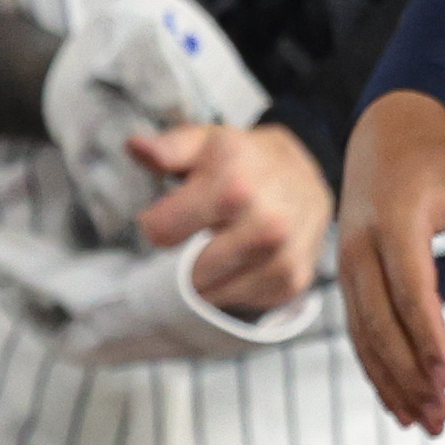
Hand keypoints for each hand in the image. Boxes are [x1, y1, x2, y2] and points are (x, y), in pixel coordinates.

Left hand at [130, 120, 330, 314]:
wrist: (309, 170)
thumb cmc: (245, 159)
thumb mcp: (207, 142)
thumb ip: (169, 147)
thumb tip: (135, 145)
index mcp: (235, 183)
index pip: (160, 231)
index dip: (159, 222)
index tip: (174, 212)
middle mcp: (266, 220)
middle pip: (187, 273)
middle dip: (184, 259)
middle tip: (200, 235)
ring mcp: (283, 252)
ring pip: (213, 294)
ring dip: (208, 279)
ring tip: (219, 250)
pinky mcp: (294, 277)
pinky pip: (242, 302)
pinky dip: (235, 289)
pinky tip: (242, 263)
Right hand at [339, 91, 444, 434]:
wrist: (386, 128)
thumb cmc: (442, 150)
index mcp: (396, 221)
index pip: (411, 290)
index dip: (428, 337)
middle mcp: (362, 249)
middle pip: (381, 324)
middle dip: (409, 375)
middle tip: (441, 415)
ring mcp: (348, 266)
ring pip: (364, 336)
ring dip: (391, 382)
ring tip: (424, 421)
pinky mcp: (348, 278)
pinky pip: (359, 331)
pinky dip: (377, 368)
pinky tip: (398, 400)